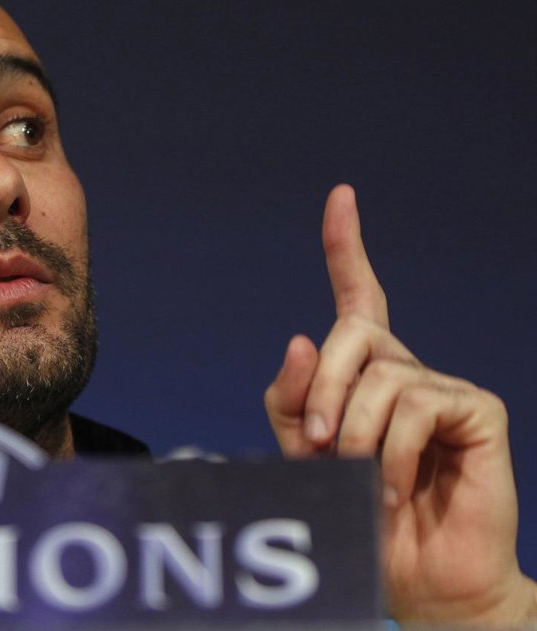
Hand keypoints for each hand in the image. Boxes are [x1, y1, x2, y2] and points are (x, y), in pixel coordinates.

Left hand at [264, 184, 536, 626]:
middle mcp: (404, 368)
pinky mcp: (477, 409)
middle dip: (324, 390)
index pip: (356, 296)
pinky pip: (417, 408)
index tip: (341, 196)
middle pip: (349, 333)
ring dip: (357, 435)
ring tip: (364, 480)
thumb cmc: (357, 511)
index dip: (346, 246)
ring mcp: (443, 386)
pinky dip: (395, 454)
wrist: (414, 574)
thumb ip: (294, 400)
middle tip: (324, 446)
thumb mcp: (305, 454)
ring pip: (379, 377)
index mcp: (363, 370)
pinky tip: (399, 489)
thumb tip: (303, 338)